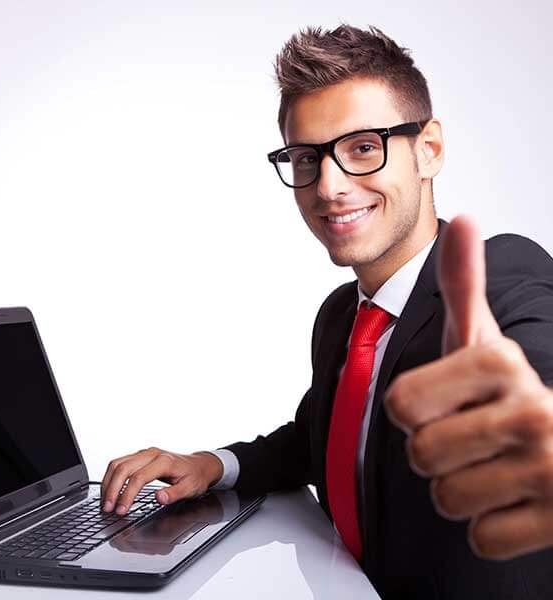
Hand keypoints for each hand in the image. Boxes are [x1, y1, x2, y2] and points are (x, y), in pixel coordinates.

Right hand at [100, 447, 223, 514]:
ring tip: (105, 502)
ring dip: (108, 483)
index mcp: (164, 461)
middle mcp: (152, 454)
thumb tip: (159, 497)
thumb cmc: (195, 476)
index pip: (138, 477)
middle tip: (107, 509)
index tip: (121, 510)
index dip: (127, 495)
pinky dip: (111, 477)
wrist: (200, 464)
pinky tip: (109, 489)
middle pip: (124, 468)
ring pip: (118, 463)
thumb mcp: (190, 488)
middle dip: (112, 489)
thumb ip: (174, 494)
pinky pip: (120, 463)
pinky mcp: (140, 456)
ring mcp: (145, 453)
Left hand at [385, 215, 552, 559]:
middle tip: (470, 438)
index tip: (447, 400)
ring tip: (492, 465)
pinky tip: (515, 499)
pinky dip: (489, 525)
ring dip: (459, 488)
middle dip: (434, 452)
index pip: (400, 403)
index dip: (413, 409)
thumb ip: (463, 285)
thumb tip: (464, 220)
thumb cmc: (503, 390)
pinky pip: (481, 538)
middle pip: (421, 455)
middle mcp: (534, 410)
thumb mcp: (480, 337)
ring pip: (447, 499)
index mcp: (501, 361)